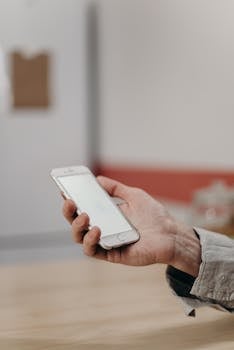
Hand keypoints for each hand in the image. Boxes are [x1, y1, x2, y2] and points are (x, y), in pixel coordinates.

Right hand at [63, 176, 200, 275]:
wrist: (171, 233)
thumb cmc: (154, 216)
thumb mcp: (133, 195)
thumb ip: (115, 188)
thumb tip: (97, 179)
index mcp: (106, 215)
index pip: (83, 208)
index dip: (72, 200)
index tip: (64, 189)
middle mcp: (103, 229)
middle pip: (77, 223)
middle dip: (69, 212)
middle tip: (69, 201)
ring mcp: (106, 242)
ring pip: (80, 238)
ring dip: (77, 227)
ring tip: (84, 215)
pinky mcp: (112, 254)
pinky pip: (93, 250)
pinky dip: (90, 240)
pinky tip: (97, 229)